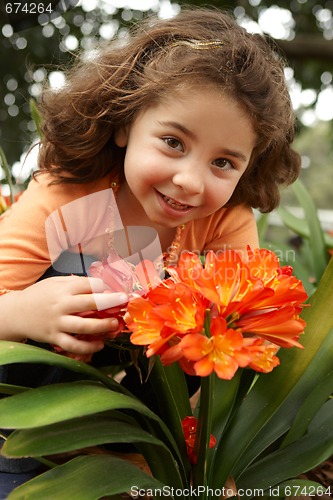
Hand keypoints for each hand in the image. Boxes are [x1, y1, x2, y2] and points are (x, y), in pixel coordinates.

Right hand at [1, 276, 127, 356]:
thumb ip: (76, 282)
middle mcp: (61, 305)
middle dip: (110, 302)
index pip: (88, 285)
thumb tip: (100, 283)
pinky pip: (73, 345)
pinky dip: (88, 348)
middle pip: (90, 303)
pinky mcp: (54, 338)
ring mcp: (58, 323)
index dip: (105, 286)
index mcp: (63, 289)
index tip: (118, 289)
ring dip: (102, 326)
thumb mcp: (55, 282)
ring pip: (84, 327)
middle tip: (124, 301)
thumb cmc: (40, 296)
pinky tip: (100, 345)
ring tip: (114, 325)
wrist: (16, 313)